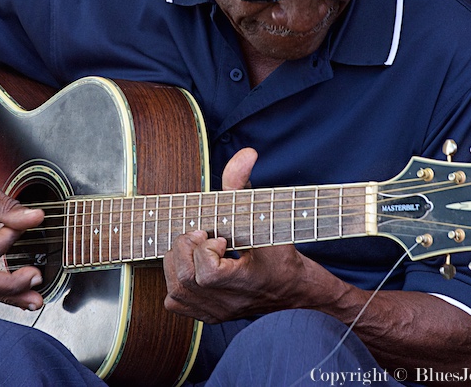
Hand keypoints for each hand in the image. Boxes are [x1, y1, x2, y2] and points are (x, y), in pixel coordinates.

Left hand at [162, 148, 312, 322]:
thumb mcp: (268, 218)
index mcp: (244, 282)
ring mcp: (215, 312)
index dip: (206, 251)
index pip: (206, 274)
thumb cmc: (284, 255)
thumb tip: (246, 154)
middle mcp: (227, 303)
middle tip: (206, 238)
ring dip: (179, 261)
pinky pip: (175, 302)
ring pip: (175, 290)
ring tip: (200, 250)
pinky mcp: (208, 317)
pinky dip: (176, 280)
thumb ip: (246, 186)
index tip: (221, 238)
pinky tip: (194, 266)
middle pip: (185, 279)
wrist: (296, 292)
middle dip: (187, 249)